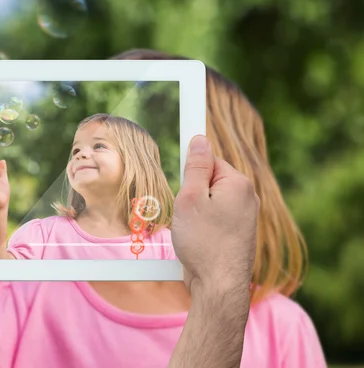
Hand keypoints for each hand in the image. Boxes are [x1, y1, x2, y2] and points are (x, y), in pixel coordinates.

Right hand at [171, 135, 258, 295]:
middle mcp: (247, 197)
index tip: (181, 173)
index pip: (209, 159)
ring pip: (211, 201)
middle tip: (185, 210)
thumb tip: (199, 140)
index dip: (191, 168)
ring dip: (196, 211)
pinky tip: (198, 240)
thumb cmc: (204, 243)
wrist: (219, 287)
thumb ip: (195, 167)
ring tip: (191, 229)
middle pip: (210, 180)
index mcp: (238, 184)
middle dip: (192, 192)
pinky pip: (216, 217)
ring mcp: (245, 217)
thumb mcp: (190, 198)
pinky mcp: (238, 233)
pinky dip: (203, 225)